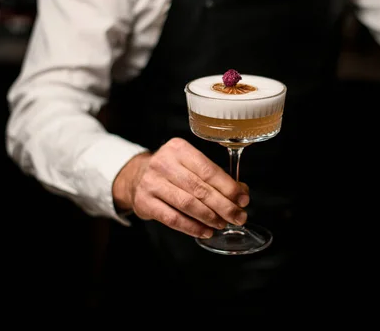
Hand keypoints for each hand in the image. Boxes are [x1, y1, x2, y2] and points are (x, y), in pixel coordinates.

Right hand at [112, 138, 249, 238]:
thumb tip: (241, 192)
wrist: (136, 176)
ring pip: (187, 204)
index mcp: (179, 149)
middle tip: (238, 217)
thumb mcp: (191, 165)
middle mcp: (163, 163)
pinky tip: (205, 231)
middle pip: (200, 188)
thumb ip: (215, 176)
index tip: (243, 200)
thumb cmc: (171, 171)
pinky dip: (192, 227)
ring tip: (223, 224)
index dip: (229, 187)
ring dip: (209, 217)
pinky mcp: (144, 202)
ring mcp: (151, 183)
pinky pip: (173, 219)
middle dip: (223, 206)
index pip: (208, 170)